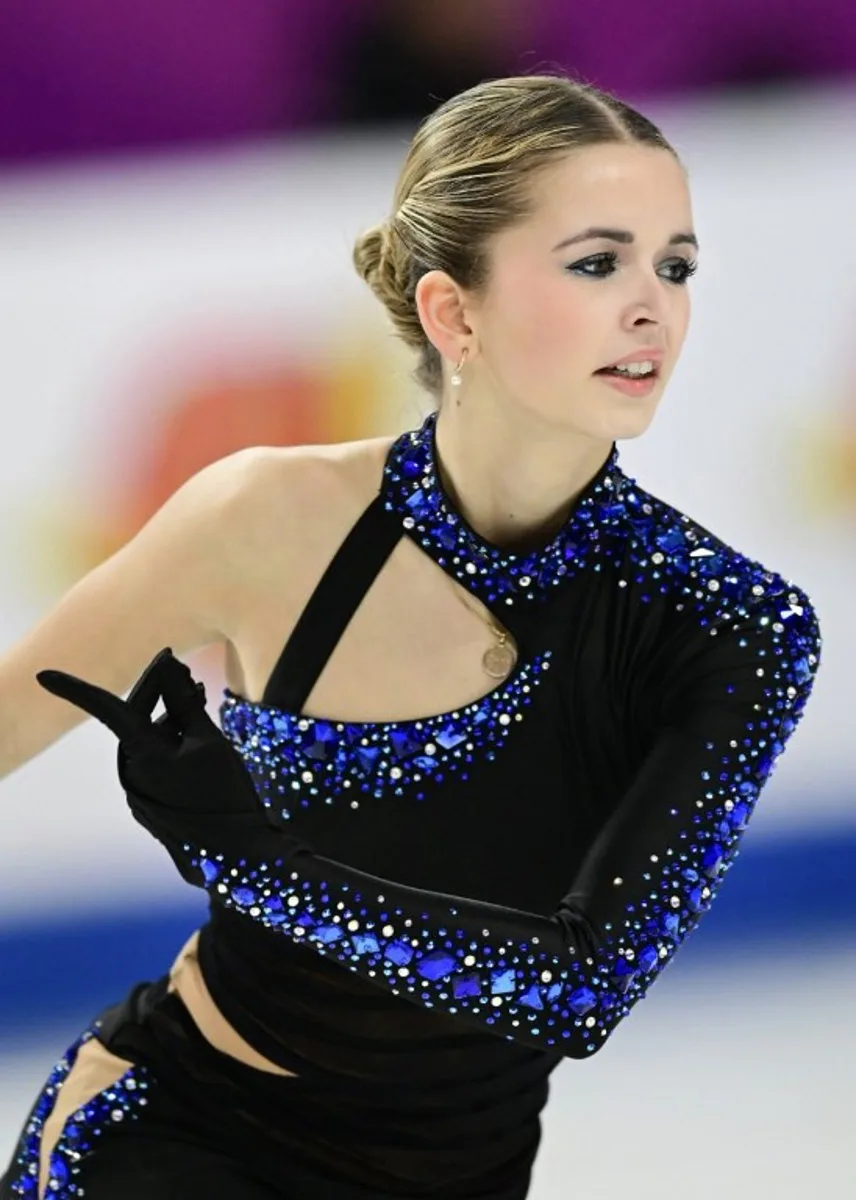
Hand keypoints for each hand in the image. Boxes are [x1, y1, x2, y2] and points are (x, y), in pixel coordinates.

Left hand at [37, 648, 289, 883]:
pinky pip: (159, 760)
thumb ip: (184, 700)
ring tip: (203, 700)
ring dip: (174, 719)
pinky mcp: (152, 800)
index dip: (77, 689)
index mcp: (140, 753)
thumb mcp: (208, 738)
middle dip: (161, 694)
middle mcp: (131, 770)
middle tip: (192, 677)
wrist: (234, 853)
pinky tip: (199, 737)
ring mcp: (140, 788)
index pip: (107, 709)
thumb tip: (169, 664)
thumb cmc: (224, 791)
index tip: (44, 675)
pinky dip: (175, 743)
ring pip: (152, 739)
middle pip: (137, 719)